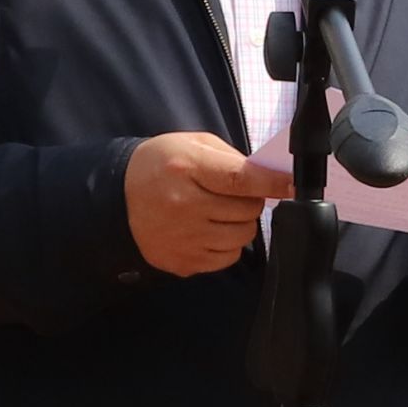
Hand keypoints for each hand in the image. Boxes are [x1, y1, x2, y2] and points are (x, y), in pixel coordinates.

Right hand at [125, 132, 293, 276]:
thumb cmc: (159, 165)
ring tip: (218, 211)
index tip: (291, 183)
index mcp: (187, 169)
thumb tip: (267, 175)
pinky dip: (227, 244)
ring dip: (240, 223)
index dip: (272, 182)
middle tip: (232, 193)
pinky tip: (209, 229)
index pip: (241, 178)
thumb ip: (230, 158)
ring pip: (243, 236)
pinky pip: (228, 257)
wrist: (116, 198)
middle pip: (248, 210)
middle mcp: (185, 206)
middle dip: (250, 200)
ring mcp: (184, 238)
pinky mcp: (183, 261)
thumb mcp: (191, 144)